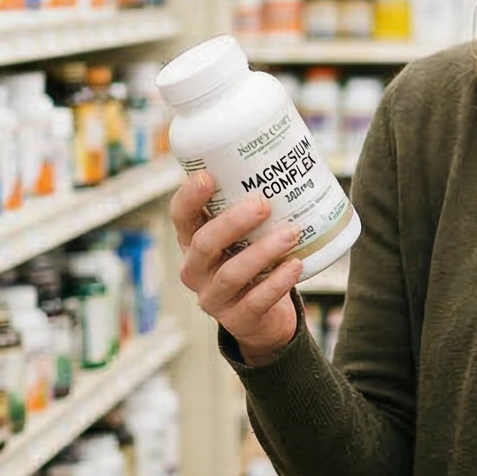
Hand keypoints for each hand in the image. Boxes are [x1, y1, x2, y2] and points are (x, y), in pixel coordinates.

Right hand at [171, 170, 301, 365]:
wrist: (265, 320)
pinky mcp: (238, 320)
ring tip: (291, 232)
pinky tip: (295, 265)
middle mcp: (196, 270)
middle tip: (263, 203)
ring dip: (263, 251)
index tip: (207, 176)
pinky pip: (256, 300)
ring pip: (232, 273)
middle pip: (204, 244)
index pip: (181, 217)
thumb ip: (253, 208)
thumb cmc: (256, 264)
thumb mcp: (245, 238)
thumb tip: (287, 154)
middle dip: (232, 222)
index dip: (189, 197)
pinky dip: (278, 282)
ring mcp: (214, 298)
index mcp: (193, 243)